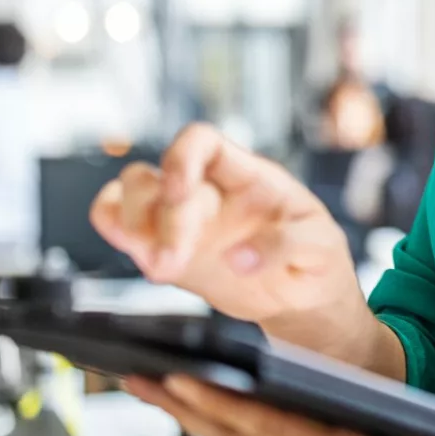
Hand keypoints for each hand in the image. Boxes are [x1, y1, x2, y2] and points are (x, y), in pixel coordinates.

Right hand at [90, 124, 371, 355]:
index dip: (180, 157)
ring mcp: (183, 218)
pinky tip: (136, 251)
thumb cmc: (315, 257)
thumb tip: (239, 258)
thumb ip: (287, 245)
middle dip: (162, 220)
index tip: (178, 192)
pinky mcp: (166, 249)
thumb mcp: (321, 246)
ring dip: (133, 227)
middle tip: (173, 265)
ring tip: (160, 267)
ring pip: (131, 193)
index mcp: (246, 175)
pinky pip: (119, 221)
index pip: (201, 141)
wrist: (301, 294)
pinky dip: (113, 228)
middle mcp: (208, 189)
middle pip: (159, 179)